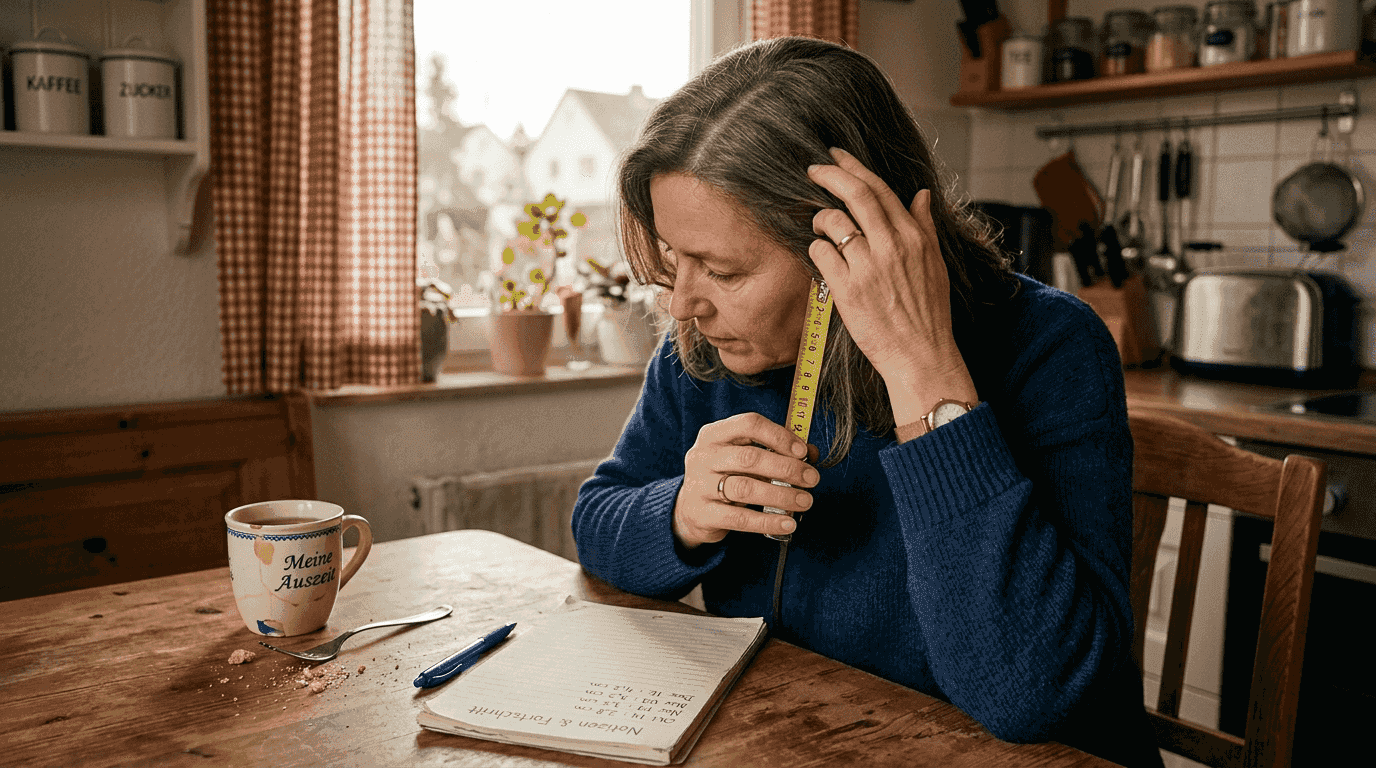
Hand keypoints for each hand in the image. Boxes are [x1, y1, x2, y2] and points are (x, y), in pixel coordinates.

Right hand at [674, 412, 819, 548]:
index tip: (802, 451)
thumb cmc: (725, 476)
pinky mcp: (702, 514)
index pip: (749, 424)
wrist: (690, 510)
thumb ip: (776, 451)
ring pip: (745, 488)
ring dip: (781, 495)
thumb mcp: (744, 458)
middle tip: (812, 479)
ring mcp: (699, 485)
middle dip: (786, 468)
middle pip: (749, 458)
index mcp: (714, 434)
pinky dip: (767, 521)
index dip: (778, 436)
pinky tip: (787, 523)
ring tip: (804, 501)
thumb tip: (811, 452)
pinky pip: (739, 518)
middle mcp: (703, 456)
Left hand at [805, 148, 977, 425]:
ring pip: (833, 221)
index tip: (837, 156)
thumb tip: (921, 194)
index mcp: (914, 237)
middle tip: (813, 169)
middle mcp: (892, 246)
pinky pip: (820, 253)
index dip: (854, 167)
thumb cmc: (928, 313)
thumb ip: (925, 226)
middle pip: (855, 194)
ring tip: (818, 225)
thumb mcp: (935, 264)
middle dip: (829, 174)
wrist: (921, 356)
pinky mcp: (847, 289)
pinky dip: (815, 249)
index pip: (880, 189)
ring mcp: (868, 266)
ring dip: (819, 218)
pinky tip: (820, 257)